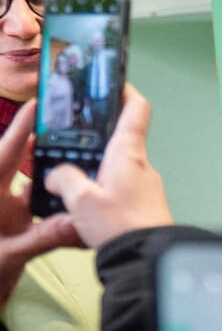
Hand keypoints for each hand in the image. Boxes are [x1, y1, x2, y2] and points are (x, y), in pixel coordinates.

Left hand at [0, 100, 80, 308]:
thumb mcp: (9, 255)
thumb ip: (43, 238)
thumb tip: (78, 221)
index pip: (4, 154)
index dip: (20, 127)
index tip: (36, 103)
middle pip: (19, 158)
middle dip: (41, 140)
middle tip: (68, 123)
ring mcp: (7, 206)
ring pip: (31, 177)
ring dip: (51, 166)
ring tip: (78, 151)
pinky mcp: (17, 217)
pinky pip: (38, 196)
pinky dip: (54, 191)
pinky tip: (75, 187)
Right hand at [45, 84, 173, 248]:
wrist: (146, 257)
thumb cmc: (121, 225)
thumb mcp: (82, 201)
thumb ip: (65, 180)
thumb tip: (56, 174)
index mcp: (128, 152)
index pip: (136, 108)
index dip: (126, 91)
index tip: (111, 84)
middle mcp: (140, 162)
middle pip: (123, 134)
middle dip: (99, 133)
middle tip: (74, 134)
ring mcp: (144, 182)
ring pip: (120, 161)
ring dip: (99, 161)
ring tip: (72, 170)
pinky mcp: (143, 201)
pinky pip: (122, 183)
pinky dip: (105, 182)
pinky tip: (87, 198)